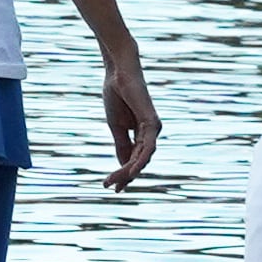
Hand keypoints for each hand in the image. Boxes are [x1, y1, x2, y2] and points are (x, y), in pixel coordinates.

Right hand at [99, 50, 160, 189]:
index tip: (112, 187)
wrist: (117, 74)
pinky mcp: (152, 123)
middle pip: (138, 161)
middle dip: (123, 176)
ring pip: (142, 158)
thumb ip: (122, 145)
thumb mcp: (116, 127)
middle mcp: (150, 133)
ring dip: (127, 171)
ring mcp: (153, 128)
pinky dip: (140, 161)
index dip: (124, 174)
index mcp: (141, 133)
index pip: (134, 159)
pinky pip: (147, 148)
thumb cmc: (116, 95)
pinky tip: (131, 171)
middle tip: (108, 186)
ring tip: (112, 181)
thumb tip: (123, 166)